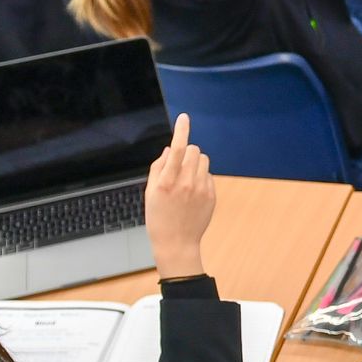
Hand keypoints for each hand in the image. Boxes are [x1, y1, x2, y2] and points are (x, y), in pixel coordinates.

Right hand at [145, 114, 215, 277]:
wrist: (176, 243)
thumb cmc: (159, 218)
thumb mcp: (150, 192)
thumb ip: (158, 168)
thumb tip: (169, 150)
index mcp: (167, 182)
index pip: (176, 149)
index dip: (181, 131)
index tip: (184, 118)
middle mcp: (186, 183)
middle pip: (193, 150)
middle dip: (186, 152)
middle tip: (179, 165)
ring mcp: (201, 190)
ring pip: (203, 160)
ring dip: (195, 163)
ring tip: (186, 179)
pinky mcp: (211, 196)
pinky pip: (208, 175)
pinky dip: (201, 177)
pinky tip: (192, 192)